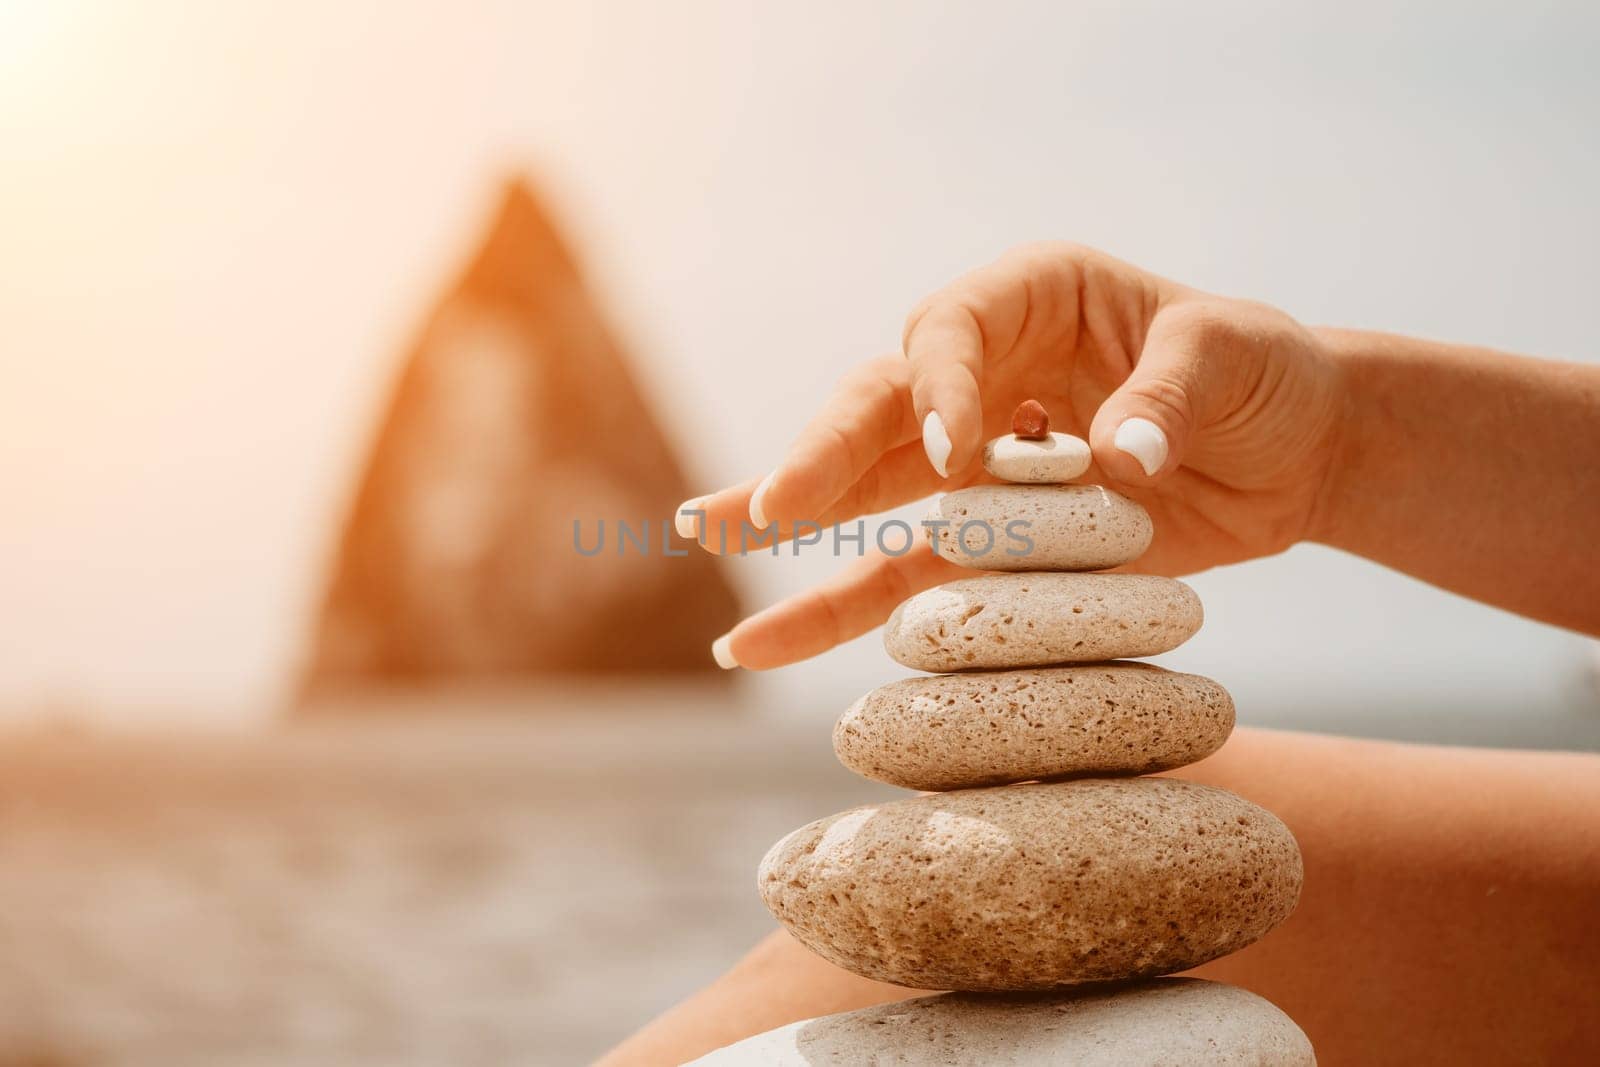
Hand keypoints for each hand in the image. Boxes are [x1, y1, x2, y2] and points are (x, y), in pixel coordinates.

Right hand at [686, 243, 1345, 668]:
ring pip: (863, 486)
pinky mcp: (990, 539)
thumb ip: (1166, 396)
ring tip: (702, 530)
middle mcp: (982, 372)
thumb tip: (1116, 460)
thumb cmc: (1265, 374)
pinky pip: (902, 572)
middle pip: (877, 408)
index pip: (950, 333)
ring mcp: (975, 459)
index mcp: (1030, 298)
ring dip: (786, 512)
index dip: (940, 392)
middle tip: (763, 513)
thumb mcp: (1230, 356)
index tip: (959, 460)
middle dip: (819, 458)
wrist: (1296, 449)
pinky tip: (759, 639)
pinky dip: (833, 604)